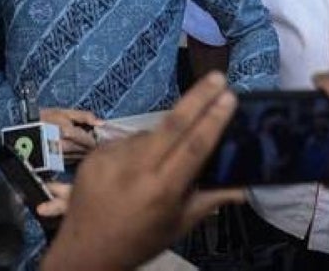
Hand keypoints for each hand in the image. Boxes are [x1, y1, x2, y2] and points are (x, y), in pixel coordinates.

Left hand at [41, 72, 243, 270]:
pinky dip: (139, 148)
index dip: (212, 120)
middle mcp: (136, 169)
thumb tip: (244, 186)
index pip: (192, 147)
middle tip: (217, 77)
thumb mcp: (178, 226)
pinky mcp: (95, 154)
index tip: (229, 97)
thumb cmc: (139, 242)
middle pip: (171, 124)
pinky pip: (126, 142)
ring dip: (165, 134)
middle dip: (196, 97)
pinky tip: (138, 166)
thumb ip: (209, 201)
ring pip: (149, 133)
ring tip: (166, 156)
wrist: (84, 251)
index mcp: (161, 190)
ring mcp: (111, 158)